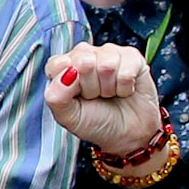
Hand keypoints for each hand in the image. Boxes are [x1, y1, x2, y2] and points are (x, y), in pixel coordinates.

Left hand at [44, 41, 164, 157]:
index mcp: (63, 68)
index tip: (76, 96)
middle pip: (84, 62)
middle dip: (91, 87)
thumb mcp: (69, 117)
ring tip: (109, 94)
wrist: (128, 134)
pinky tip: (123, 90)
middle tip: (95, 96)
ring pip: (107, 64)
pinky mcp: (131, 57)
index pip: (58, 63)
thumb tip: (65, 74)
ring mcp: (108, 54)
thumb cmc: (96, 123)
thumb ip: (56, 96)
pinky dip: (125, 86)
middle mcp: (84, 56)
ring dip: (109, 87)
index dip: (68, 83)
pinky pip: (127, 67)